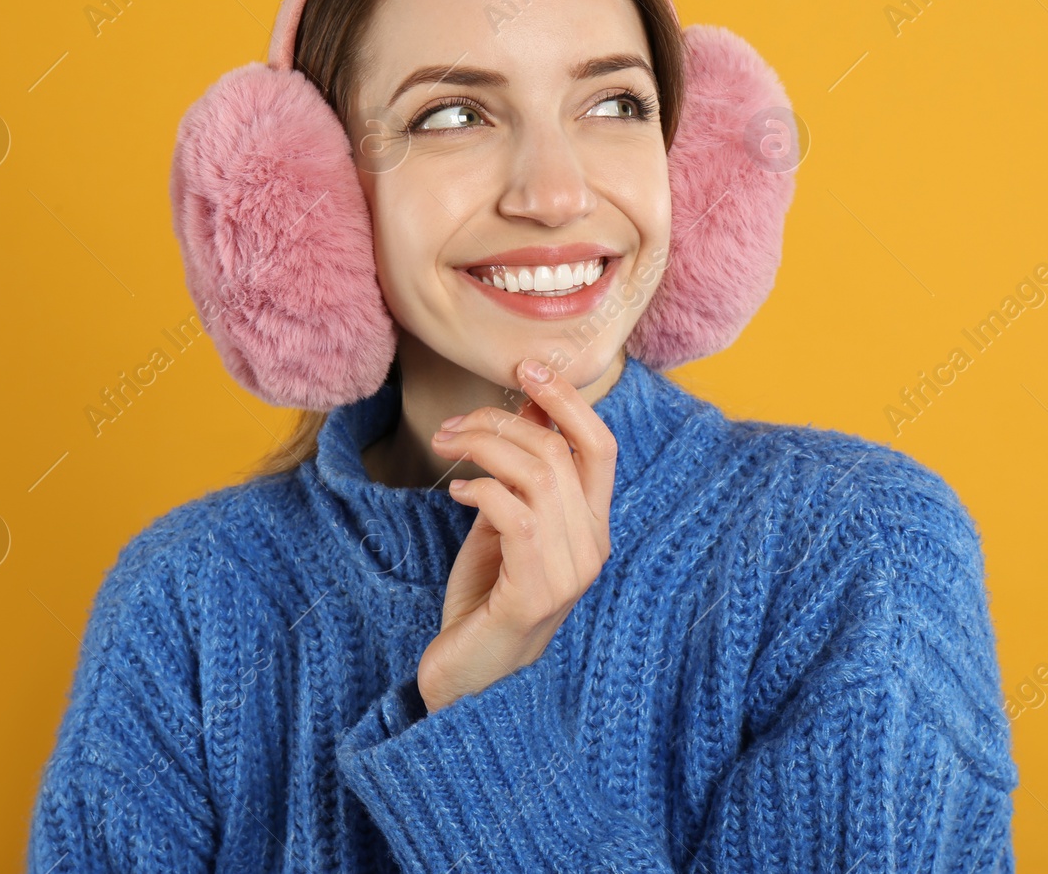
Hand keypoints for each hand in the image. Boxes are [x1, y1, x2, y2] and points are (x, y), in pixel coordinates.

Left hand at [417, 357, 618, 713]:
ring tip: (445, 448)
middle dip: (500, 421)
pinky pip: (516, 515)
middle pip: (559, 452)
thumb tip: (527, 407)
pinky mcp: (535, 593)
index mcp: (593, 527)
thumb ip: (522, 474)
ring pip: (537, 475)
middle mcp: (592, 547)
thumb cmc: (486, 597)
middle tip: (453, 424)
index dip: (568, 400)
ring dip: (483, 447)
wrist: (470, 680)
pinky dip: (481, 490)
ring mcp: (569, 573)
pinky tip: (456, 493)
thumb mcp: (506, 523)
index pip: (602, 446)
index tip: (527, 366)